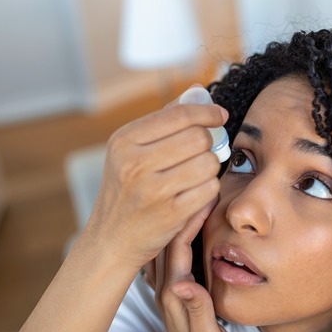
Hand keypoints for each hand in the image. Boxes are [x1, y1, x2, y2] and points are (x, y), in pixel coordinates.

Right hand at [82, 88, 226, 268]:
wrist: (112, 239)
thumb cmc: (127, 190)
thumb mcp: (131, 151)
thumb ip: (164, 120)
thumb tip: (199, 91)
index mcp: (124, 141)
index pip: (179, 114)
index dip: (207, 112)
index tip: (219, 116)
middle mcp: (135, 163)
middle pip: (198, 137)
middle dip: (207, 143)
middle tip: (203, 152)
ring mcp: (153, 190)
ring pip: (208, 163)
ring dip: (210, 167)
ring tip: (197, 173)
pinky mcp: (171, 214)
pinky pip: (209, 189)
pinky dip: (209, 189)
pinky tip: (196, 192)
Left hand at [154, 198, 238, 331]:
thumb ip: (198, 312)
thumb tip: (184, 285)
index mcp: (176, 294)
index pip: (179, 246)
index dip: (190, 217)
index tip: (204, 192)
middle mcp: (168, 289)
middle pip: (170, 239)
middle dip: (182, 208)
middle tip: (195, 183)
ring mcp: (170, 290)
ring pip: (169, 245)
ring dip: (180, 218)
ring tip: (191, 195)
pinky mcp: (176, 293)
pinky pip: (174, 255)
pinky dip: (181, 235)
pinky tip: (188, 226)